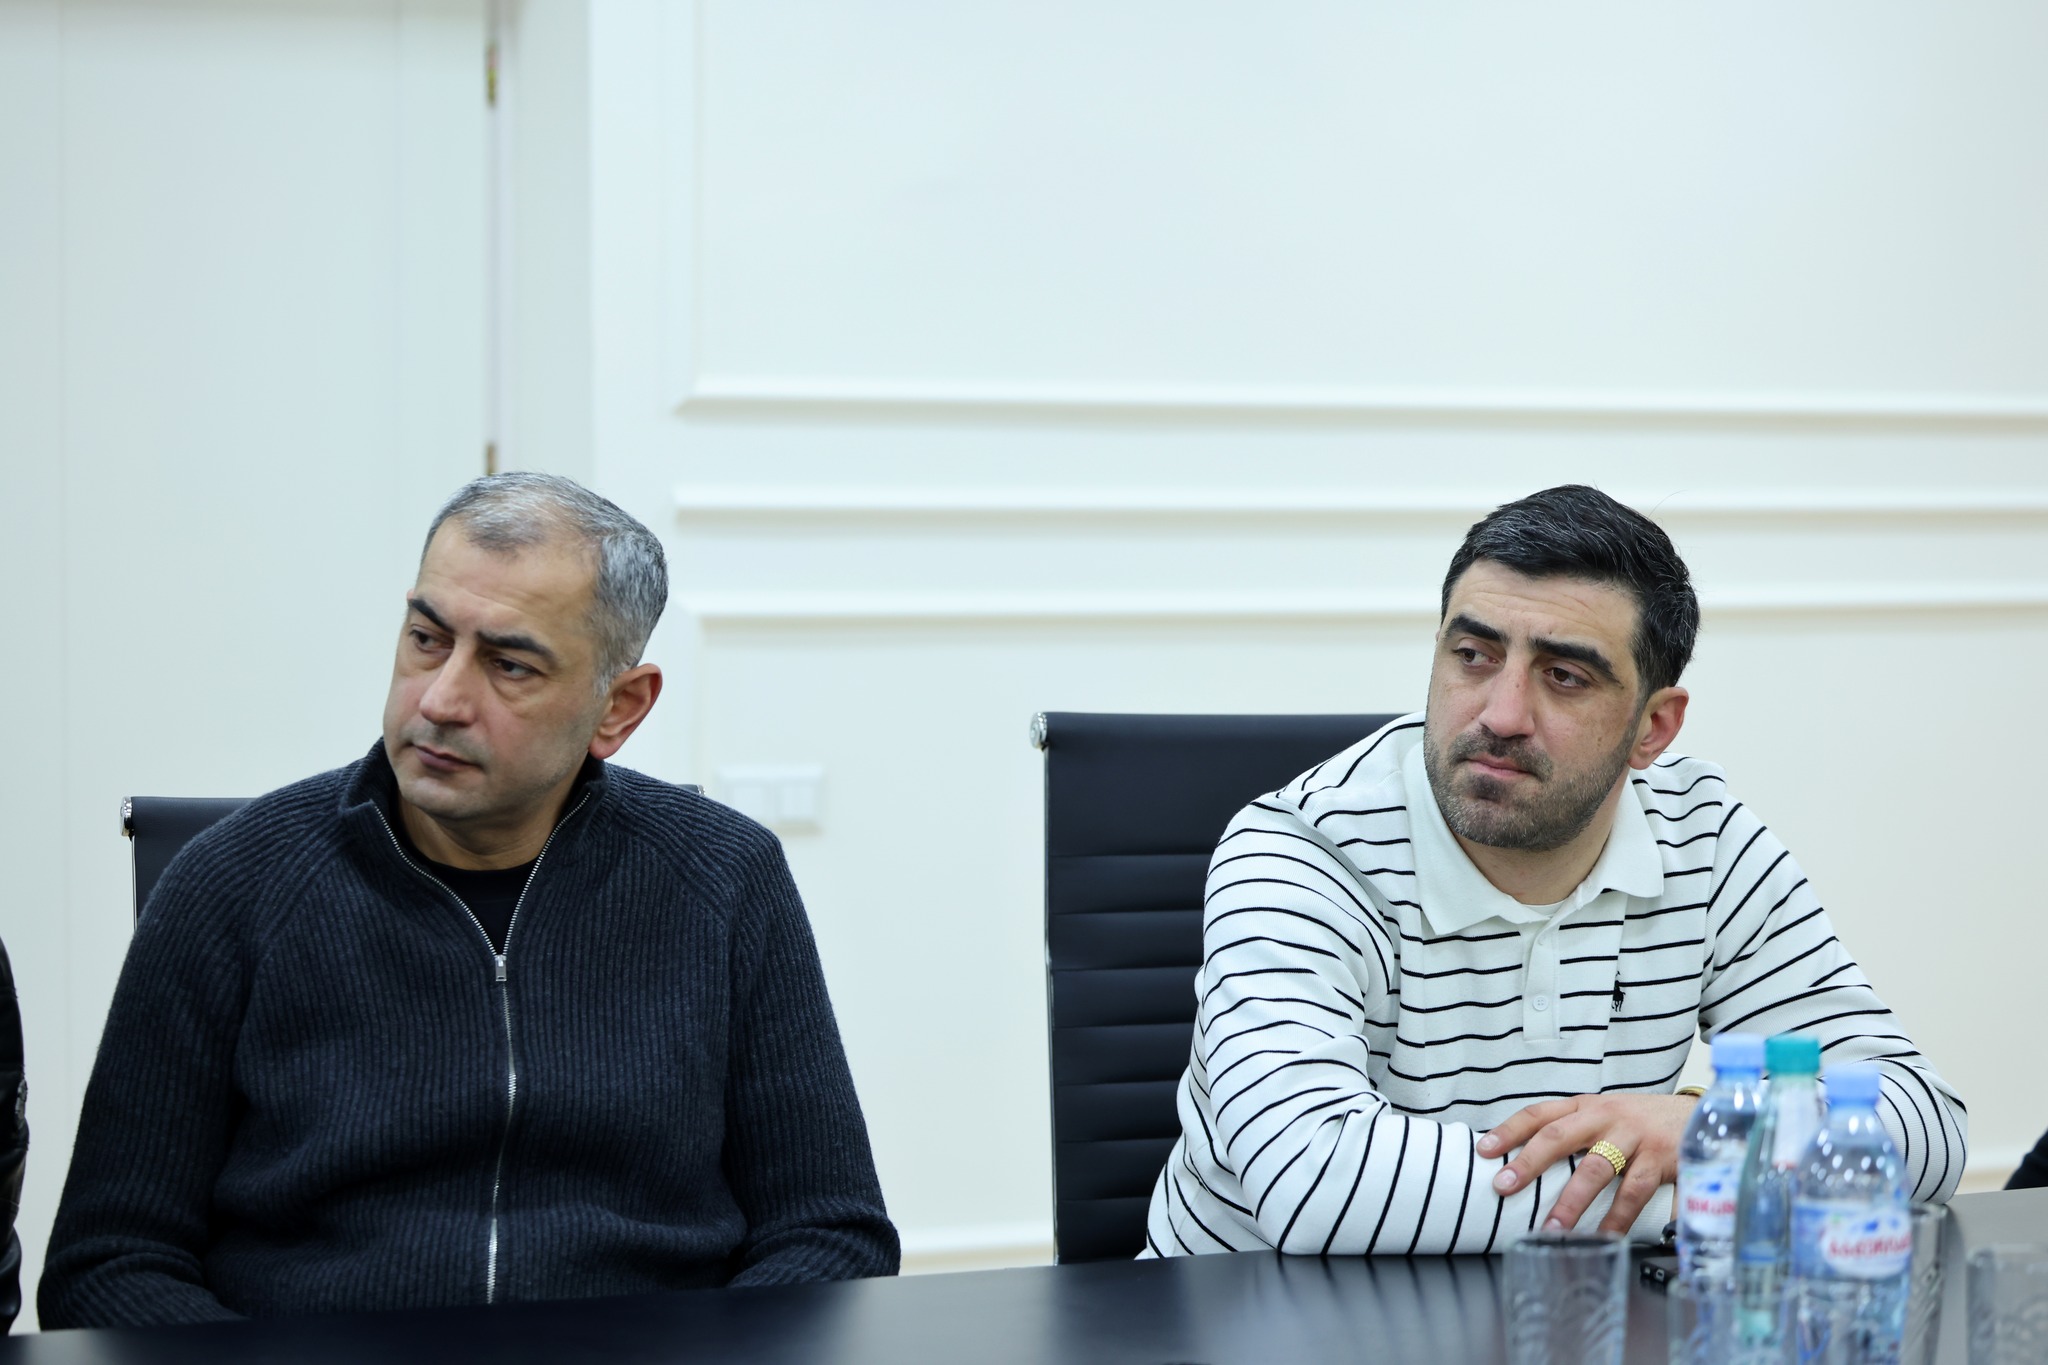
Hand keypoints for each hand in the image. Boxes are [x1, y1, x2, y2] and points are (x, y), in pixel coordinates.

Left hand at [1474, 1093, 1697, 1234]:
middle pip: (1558, 1137)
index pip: (1540, 1113)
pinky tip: (1604, 1237)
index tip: (1484, 1150)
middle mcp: (1605, 1117)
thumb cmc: (1643, 1122)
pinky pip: (1634, 1193)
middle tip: (1503, 1186)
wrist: (1703, 1116)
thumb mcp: (1606, 1116)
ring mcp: (1633, 1137)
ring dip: (1571, 1202)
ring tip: (1552, 1228)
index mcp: (1586, 1106)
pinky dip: (1618, 1218)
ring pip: (1595, 1169)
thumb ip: (1575, 1132)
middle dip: (1528, 1163)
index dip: (1510, 1130)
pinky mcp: (1660, 1159)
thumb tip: (1529, 1160)